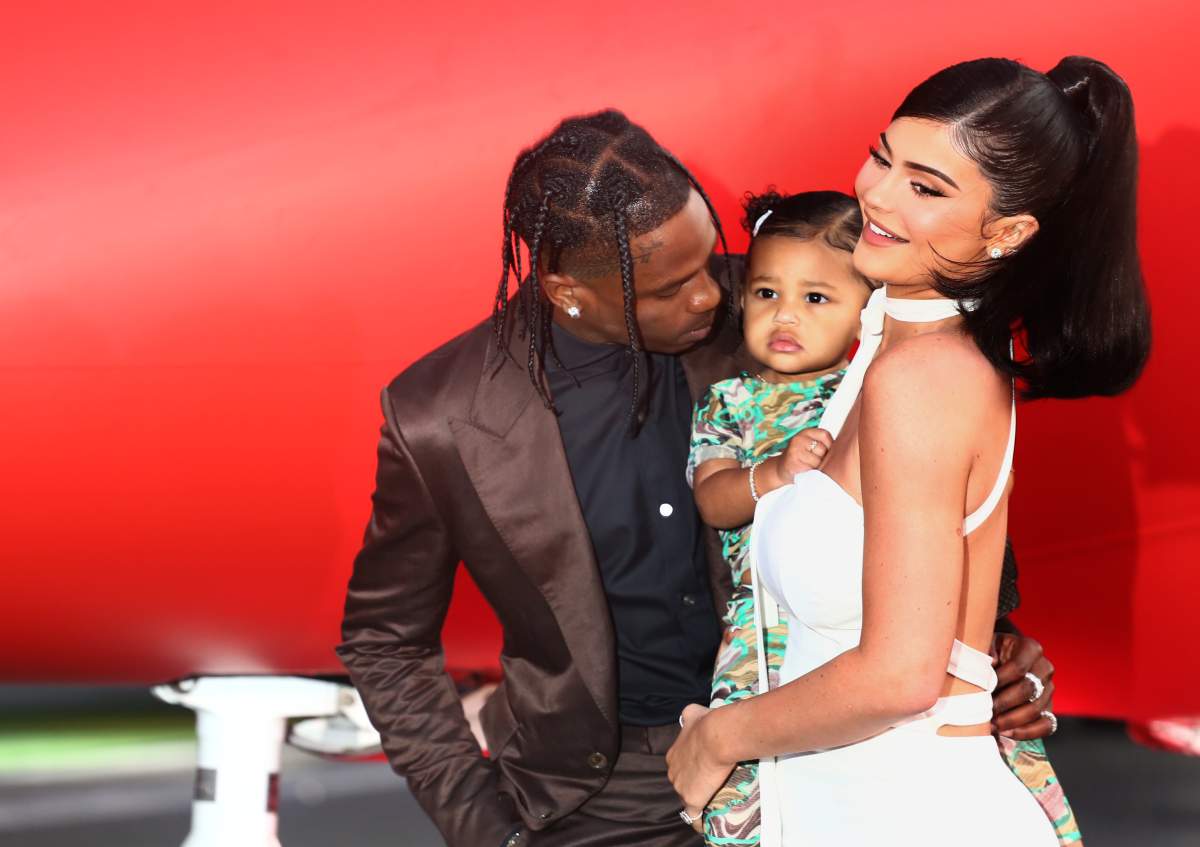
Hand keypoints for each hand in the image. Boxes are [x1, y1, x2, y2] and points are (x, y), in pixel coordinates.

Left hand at [666, 704, 734, 828]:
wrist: (716, 737)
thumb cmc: (707, 724)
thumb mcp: (693, 713)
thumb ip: (689, 716)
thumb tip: (691, 714)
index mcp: (673, 754)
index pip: (679, 765)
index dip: (689, 766)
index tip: (701, 766)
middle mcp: (673, 771)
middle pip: (681, 781)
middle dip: (691, 782)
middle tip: (709, 780)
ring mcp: (681, 787)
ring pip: (686, 796)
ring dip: (696, 798)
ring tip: (710, 799)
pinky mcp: (691, 799)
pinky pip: (693, 815)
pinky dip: (697, 820)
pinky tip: (702, 824)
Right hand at [772, 428, 832, 484]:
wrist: (780, 470)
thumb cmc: (800, 459)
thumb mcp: (809, 445)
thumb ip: (822, 444)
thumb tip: (842, 449)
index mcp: (805, 432)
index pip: (825, 435)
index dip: (829, 446)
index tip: (824, 453)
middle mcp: (798, 439)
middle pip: (822, 449)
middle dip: (822, 458)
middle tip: (814, 462)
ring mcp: (795, 450)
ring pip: (818, 461)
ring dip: (817, 467)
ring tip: (809, 466)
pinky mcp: (793, 463)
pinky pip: (811, 469)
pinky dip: (810, 473)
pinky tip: (804, 471)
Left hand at [991, 632, 1056, 738]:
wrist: (999, 662)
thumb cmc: (989, 653)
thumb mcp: (986, 644)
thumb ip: (987, 650)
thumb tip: (990, 662)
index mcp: (1030, 648)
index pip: (1018, 667)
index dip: (1000, 681)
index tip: (982, 690)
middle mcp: (1044, 668)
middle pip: (1027, 690)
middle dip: (1003, 703)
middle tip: (984, 711)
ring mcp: (1049, 689)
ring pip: (1036, 709)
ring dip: (1011, 720)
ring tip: (991, 724)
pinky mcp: (1050, 709)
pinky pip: (1046, 725)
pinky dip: (1026, 732)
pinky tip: (1006, 733)